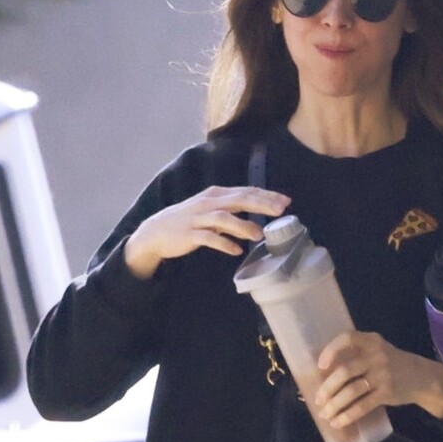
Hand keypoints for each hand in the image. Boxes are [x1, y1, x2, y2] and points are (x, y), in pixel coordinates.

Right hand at [124, 185, 290, 279]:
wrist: (157, 231)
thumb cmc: (188, 221)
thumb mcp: (211, 211)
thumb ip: (232, 213)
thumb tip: (255, 222)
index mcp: (216, 195)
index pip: (246, 191)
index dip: (266, 195)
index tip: (285, 201)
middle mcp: (209, 203)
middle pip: (238, 199)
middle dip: (261, 204)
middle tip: (280, 210)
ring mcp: (198, 218)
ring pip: (224, 218)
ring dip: (242, 225)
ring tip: (258, 234)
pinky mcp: (190, 234)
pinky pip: (209, 238)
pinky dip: (223, 244)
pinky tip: (236, 250)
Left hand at [313, 331, 442, 429]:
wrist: (422, 378)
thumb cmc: (392, 364)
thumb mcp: (379, 351)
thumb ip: (357, 355)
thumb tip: (324, 375)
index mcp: (371, 341)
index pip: (347, 338)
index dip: (331, 350)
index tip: (320, 366)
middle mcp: (377, 355)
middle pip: (345, 371)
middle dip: (328, 388)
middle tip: (318, 400)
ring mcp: (383, 375)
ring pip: (351, 391)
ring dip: (335, 405)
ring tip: (325, 414)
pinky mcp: (387, 393)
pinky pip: (362, 406)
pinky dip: (348, 415)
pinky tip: (338, 422)